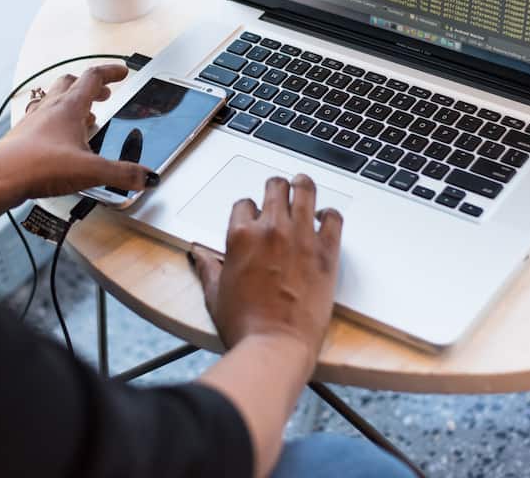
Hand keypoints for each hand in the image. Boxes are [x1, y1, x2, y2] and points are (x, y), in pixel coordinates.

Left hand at [0, 63, 155, 202]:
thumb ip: (122, 174)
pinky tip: (60, 139)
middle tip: (103, 93)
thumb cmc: (39, 166)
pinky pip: (41, 118)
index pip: (93, 77)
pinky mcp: (23, 137)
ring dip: (72, 101)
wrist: (1, 178)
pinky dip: (55, 121)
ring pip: (54, 98)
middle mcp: (50, 108)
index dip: (111, 72)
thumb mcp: (91, 171)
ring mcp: (34, 121)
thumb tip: (146, 176)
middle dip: (90, 86)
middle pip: (71, 82)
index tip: (122, 72)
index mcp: (69, 107)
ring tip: (85, 116)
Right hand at [192, 175, 341, 367]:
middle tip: (279, 191)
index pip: (245, 203)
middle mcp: (271, 229)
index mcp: (241, 235)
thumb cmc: (245, 323)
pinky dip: (330, 214)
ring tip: (303, 185)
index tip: (254, 218)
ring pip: (305, 191)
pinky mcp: (326, 252)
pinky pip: (333, 218)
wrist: (275, 345)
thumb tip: (196, 254)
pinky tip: (326, 218)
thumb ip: (207, 267)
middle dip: (276, 187)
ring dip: (302, 185)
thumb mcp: (215, 293)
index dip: (249, 210)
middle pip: (275, 187)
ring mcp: (301, 237)